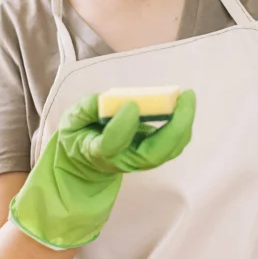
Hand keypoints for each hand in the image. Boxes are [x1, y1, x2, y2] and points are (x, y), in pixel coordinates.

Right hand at [56, 90, 195, 177]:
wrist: (85, 161)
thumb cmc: (79, 136)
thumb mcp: (71, 121)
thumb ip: (85, 110)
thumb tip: (105, 100)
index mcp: (97, 152)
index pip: (112, 144)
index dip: (122, 127)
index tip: (131, 105)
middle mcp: (123, 160)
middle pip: (153, 154)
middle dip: (174, 127)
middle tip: (184, 98)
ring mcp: (140, 160)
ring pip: (168, 150)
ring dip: (182, 125)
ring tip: (186, 98)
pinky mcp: (152, 154)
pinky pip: (172, 145)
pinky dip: (181, 126)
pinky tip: (183, 105)